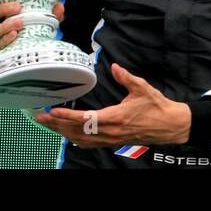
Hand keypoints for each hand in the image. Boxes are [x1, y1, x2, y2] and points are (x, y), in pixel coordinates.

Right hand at [0, 0, 63, 54]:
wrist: (32, 51)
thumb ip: (50, 12)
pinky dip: (6, 40)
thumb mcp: (40, 18)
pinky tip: (15, 35)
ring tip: (20, 22)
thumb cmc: (30, 29)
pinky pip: (0, 45)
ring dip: (7, 25)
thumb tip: (59, 5)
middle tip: (17, 6)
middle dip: (2, 9)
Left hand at [31, 63, 191, 147]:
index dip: (67, 116)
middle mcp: (110, 132)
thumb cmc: (157, 107)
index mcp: (115, 118)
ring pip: (81, 139)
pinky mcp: (113, 142)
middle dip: (57, 124)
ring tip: (49, 124)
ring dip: (63, 132)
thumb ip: (126, 77)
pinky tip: (68, 135)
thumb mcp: (143, 88)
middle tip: (40, 117)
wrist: (170, 126)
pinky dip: (75, 139)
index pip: (85, 119)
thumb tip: (114, 67)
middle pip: (77, 131)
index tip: (53, 111)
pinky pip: (90, 143)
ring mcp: (111, 139)